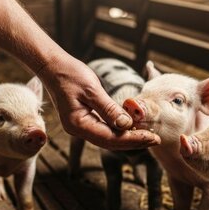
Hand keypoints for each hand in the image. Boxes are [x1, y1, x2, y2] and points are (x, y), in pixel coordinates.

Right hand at [38, 54, 160, 150]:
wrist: (53, 67)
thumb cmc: (70, 74)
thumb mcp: (92, 90)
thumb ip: (109, 109)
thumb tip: (127, 125)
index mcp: (78, 124)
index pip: (110, 138)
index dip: (133, 139)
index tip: (152, 138)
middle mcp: (78, 130)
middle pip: (110, 142)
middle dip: (134, 142)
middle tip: (156, 139)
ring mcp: (80, 126)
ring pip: (108, 138)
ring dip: (128, 137)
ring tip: (148, 135)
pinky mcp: (84, 120)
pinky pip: (105, 130)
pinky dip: (120, 130)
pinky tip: (133, 127)